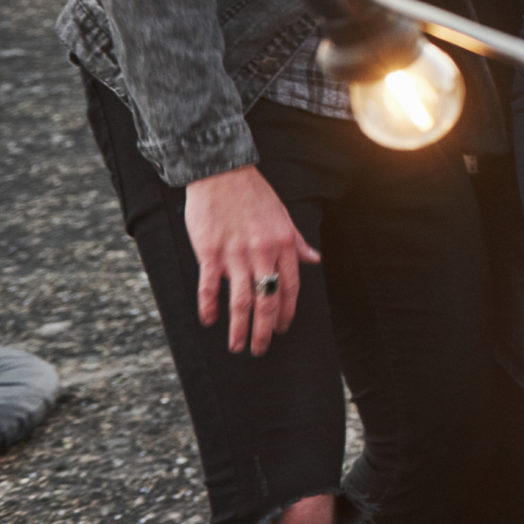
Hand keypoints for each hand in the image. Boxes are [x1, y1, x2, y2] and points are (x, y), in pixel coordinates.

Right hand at [184, 165, 320, 356]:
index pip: (291, 287)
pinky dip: (209, 307)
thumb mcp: (284, 216)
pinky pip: (210, 287)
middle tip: (260, 349)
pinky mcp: (210, 252)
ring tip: (238, 346)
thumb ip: (298, 241)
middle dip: (265, 330)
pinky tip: (209, 321)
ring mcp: (236, 254)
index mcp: (284, 244)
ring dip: (240, 327)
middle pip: (267, 300)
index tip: (284, 329)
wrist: (222, 173)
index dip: (288, 312)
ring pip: (241, 300)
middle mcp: (263, 252)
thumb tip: (314, 259)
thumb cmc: (254, 194)